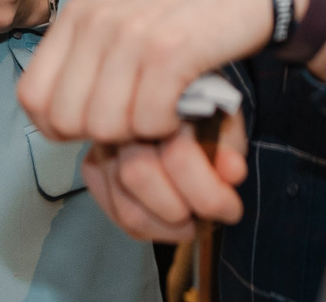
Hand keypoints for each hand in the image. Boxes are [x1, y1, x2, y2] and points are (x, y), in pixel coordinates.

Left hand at [17, 0, 325, 143]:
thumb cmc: (186, 2)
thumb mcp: (121, 11)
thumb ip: (87, 51)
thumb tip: (57, 111)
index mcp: (77, 14)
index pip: (31, 96)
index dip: (58, 125)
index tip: (94, 122)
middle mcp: (96, 22)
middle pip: (65, 120)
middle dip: (99, 134)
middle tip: (134, 118)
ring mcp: (131, 36)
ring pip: (105, 125)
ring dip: (137, 132)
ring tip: (161, 108)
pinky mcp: (171, 52)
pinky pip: (147, 120)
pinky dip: (165, 127)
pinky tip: (180, 106)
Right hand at [83, 111, 247, 241]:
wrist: (168, 99)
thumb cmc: (198, 109)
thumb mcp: (224, 118)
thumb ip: (229, 144)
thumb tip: (233, 172)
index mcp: (158, 98)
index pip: (178, 156)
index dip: (209, 194)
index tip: (231, 207)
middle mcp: (121, 118)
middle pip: (139, 177)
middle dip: (182, 209)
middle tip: (206, 215)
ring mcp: (102, 143)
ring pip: (126, 208)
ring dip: (167, 227)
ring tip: (190, 221)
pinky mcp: (91, 167)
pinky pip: (116, 214)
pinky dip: (147, 227)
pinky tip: (167, 217)